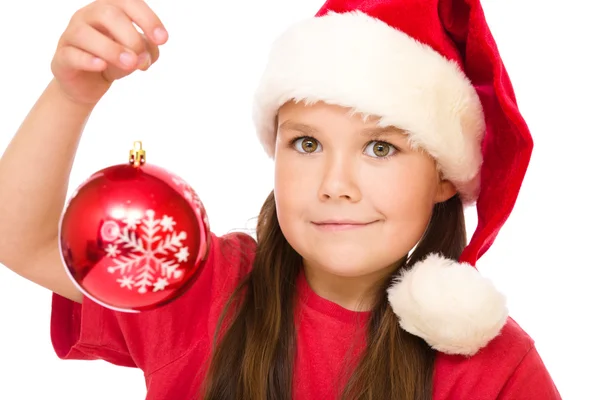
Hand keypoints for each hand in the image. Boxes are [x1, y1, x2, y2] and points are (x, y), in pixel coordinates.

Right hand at [50, 0, 167, 105]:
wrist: (88, 84)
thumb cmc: (114, 61)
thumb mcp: (136, 55)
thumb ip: (145, 51)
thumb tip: (143, 56)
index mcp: (109, 9)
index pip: (128, 2)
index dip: (148, 19)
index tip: (163, 39)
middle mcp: (88, 16)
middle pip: (108, 14)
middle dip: (130, 37)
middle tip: (141, 59)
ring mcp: (71, 35)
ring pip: (86, 33)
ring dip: (112, 49)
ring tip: (130, 64)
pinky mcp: (62, 58)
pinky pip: (71, 55)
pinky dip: (88, 60)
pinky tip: (101, 66)